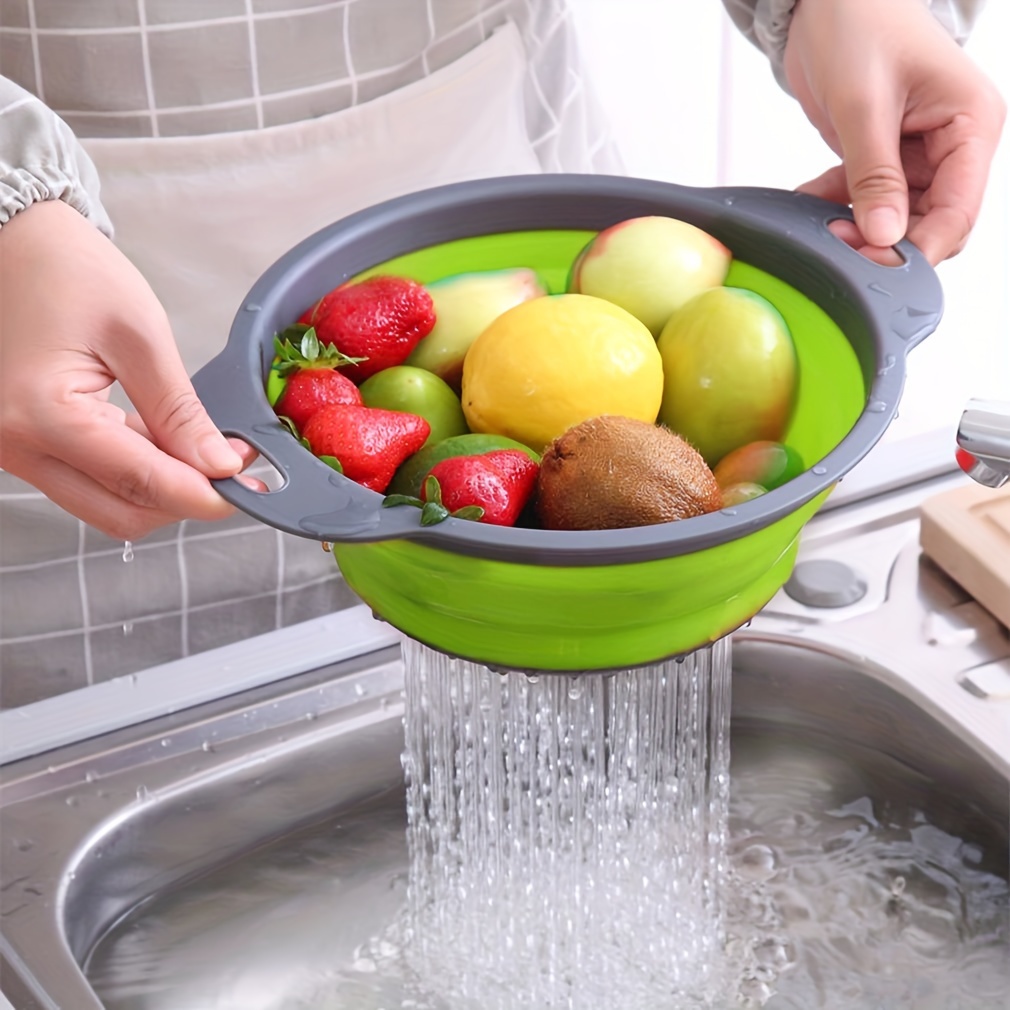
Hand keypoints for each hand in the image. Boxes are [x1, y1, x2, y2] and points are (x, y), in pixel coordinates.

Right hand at [0, 200, 257, 538]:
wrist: (12, 244)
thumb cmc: (67, 272)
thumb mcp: (139, 335)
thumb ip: (180, 411)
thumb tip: (220, 465)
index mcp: (41, 414)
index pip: (141, 483)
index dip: (204, 495)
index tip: (249, 489)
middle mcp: (16, 444)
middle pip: (121, 513)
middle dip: (183, 499)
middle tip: (228, 467)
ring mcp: (14, 450)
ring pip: (105, 504)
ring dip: (160, 487)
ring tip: (199, 445)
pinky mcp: (24, 445)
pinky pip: (89, 480)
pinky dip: (133, 471)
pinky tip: (161, 439)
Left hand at [784, 0, 1005, 264]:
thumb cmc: (859, 25)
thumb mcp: (864, 105)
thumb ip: (874, 175)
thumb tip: (883, 236)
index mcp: (972, 124)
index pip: (959, 211)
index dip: (919, 247)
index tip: (875, 265)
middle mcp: (954, 144)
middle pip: (931, 223)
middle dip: (886, 242)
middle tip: (836, 245)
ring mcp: (920, 154)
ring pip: (897, 219)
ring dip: (858, 229)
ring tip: (818, 225)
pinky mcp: (886, 158)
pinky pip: (868, 201)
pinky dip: (838, 208)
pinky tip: (808, 201)